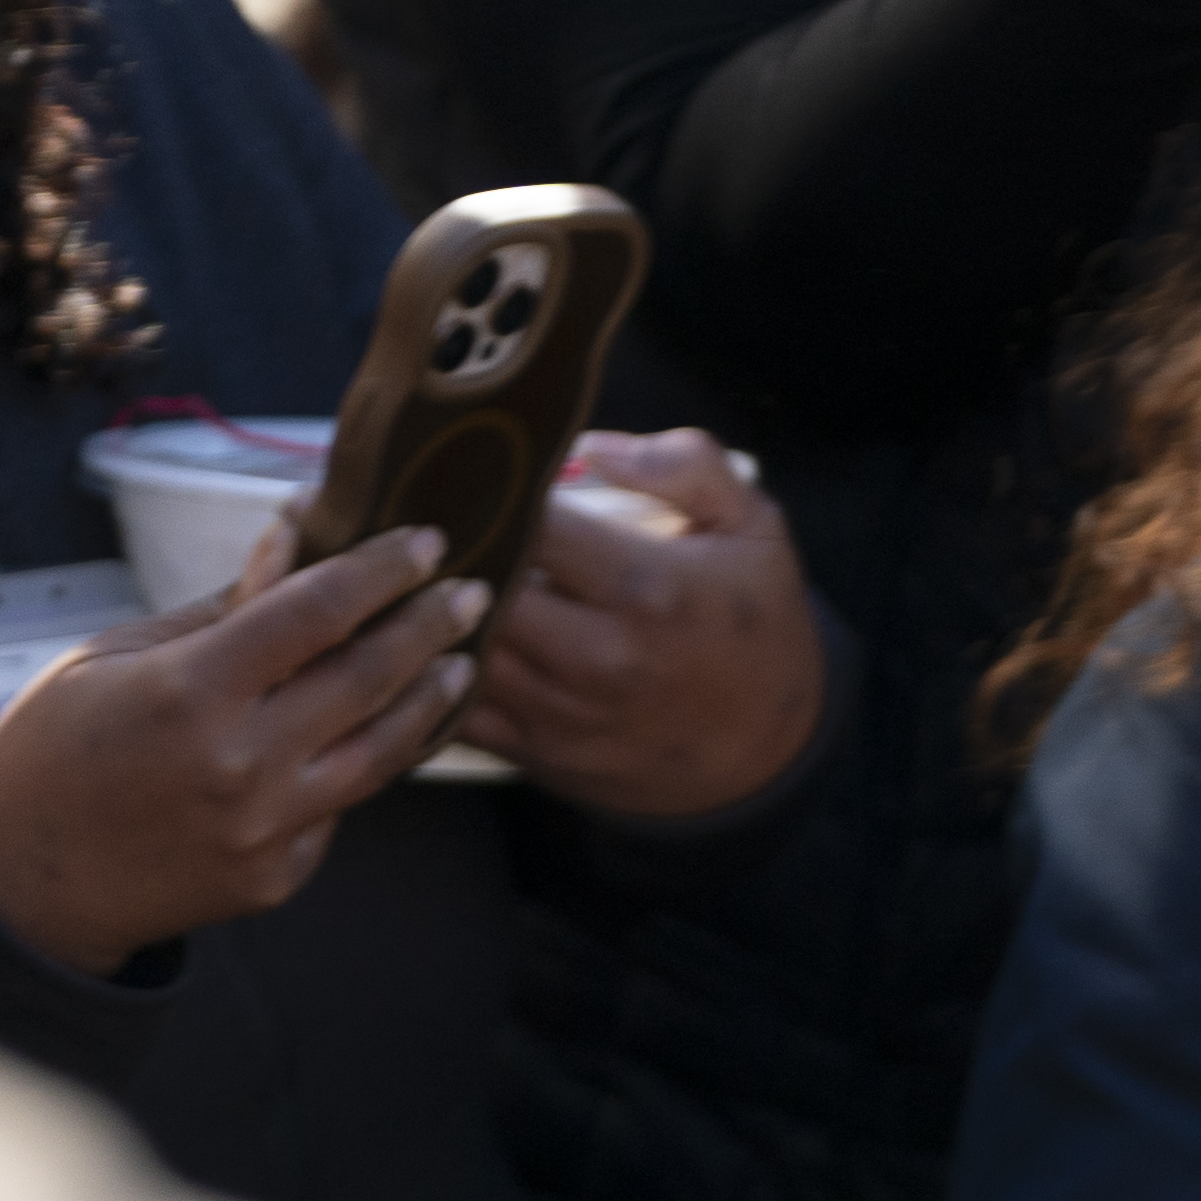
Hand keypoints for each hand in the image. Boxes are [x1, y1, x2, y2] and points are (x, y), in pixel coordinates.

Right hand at [0, 521, 480, 973]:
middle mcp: (241, 763)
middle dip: (431, 627)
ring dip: (431, 700)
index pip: (316, 611)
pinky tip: (392, 729)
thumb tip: (296, 541)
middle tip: (476, 592)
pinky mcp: (279, 874)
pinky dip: (367, 761)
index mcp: (190, 692)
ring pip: (383, 751)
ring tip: (464, 661)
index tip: (428, 541)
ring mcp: (267, 828)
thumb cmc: (56, 750)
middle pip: (369, 678)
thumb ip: (218, 610)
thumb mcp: (114, 659)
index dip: (381, 569)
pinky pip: (341, 806)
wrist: (22, 885)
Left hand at [458, 432, 829, 822]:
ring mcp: (561, 711)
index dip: (495, 491)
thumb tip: (588, 447)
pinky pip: (451, 706)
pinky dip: (431, 669)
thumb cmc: (755, 626)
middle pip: (473, 584)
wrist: (772, 750)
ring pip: (449, 646)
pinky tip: (435, 636)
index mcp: (647, 588)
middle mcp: (598, 654)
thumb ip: (687, 465)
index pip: (529, 521)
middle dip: (454, 548)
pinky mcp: (535, 753)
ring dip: (431, 606)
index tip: (486, 476)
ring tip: (427, 571)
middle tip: (442, 522)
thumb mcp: (756, 529)